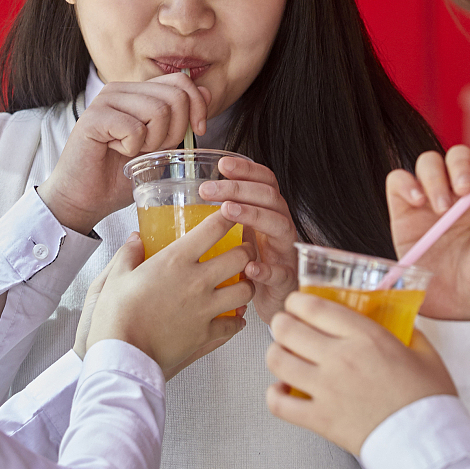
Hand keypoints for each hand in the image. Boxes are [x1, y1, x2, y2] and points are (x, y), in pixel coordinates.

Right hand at [39, 73, 212, 232]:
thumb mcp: (160, 146)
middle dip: (175, 131)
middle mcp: (120, 89)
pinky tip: (116, 152)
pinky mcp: (92, 118)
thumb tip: (207, 92)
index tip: (197, 131)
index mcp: (137, 92)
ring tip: (133, 151)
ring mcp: (105, 101)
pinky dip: (132, 148)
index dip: (197, 106)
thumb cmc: (119, 175)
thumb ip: (179, 120)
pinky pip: (134, 129)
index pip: (181, 82)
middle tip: (154, 150)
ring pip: (157, 111)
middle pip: (174, 97)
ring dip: (153, 142)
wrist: (85, 198)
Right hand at [86, 212, 253, 378]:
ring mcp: (205, 309)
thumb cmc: (115, 316)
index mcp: (175, 260)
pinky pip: (234, 325)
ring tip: (241, 284)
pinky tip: (233, 319)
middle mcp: (197, 281)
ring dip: (246, 285)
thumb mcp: (115, 277)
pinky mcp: (206, 335)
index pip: (213, 229)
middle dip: (247, 251)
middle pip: (241, 258)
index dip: (228, 217)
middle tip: (244, 250)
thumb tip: (135, 239)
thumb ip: (128, 254)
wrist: (121, 355)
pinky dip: (236, 321)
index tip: (231, 213)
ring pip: (245, 291)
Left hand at [199, 155, 299, 322]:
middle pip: (269, 197)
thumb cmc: (253, 267)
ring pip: (280, 226)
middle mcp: (281, 228)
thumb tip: (182, 202)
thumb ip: (225, 219)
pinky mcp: (286, 282)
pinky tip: (250, 267)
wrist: (276, 304)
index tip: (222, 164)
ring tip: (228, 210)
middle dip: (239, 188)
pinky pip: (280, 273)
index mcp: (269, 214)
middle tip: (209, 189)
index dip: (247, 170)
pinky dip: (267, 269)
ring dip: (254, 215)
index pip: (265, 182)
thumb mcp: (241, 237)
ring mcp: (286, 253)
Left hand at [264, 292, 456, 454]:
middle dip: (282, 323)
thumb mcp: (426, 353)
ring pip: (277, 360)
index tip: (298, 304)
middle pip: (288, 329)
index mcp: (366, 337)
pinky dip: (275, 394)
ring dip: (276, 354)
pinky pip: (278, 403)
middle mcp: (340, 359)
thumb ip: (407, 330)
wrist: (427, 444)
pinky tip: (283, 391)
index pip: (314, 306)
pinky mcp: (320, 419)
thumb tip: (396, 320)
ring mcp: (326, 389)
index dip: (298, 301)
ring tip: (283, 355)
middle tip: (287, 326)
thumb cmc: (429, 400)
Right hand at [388, 147, 469, 320]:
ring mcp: (431, 200)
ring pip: (428, 162)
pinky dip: (406, 182)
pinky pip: (398, 181)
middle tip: (463, 189)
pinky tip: (417, 202)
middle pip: (457, 156)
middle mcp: (462, 193)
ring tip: (442, 207)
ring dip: (434, 175)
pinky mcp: (405, 211)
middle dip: (460, 165)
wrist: (459, 314)